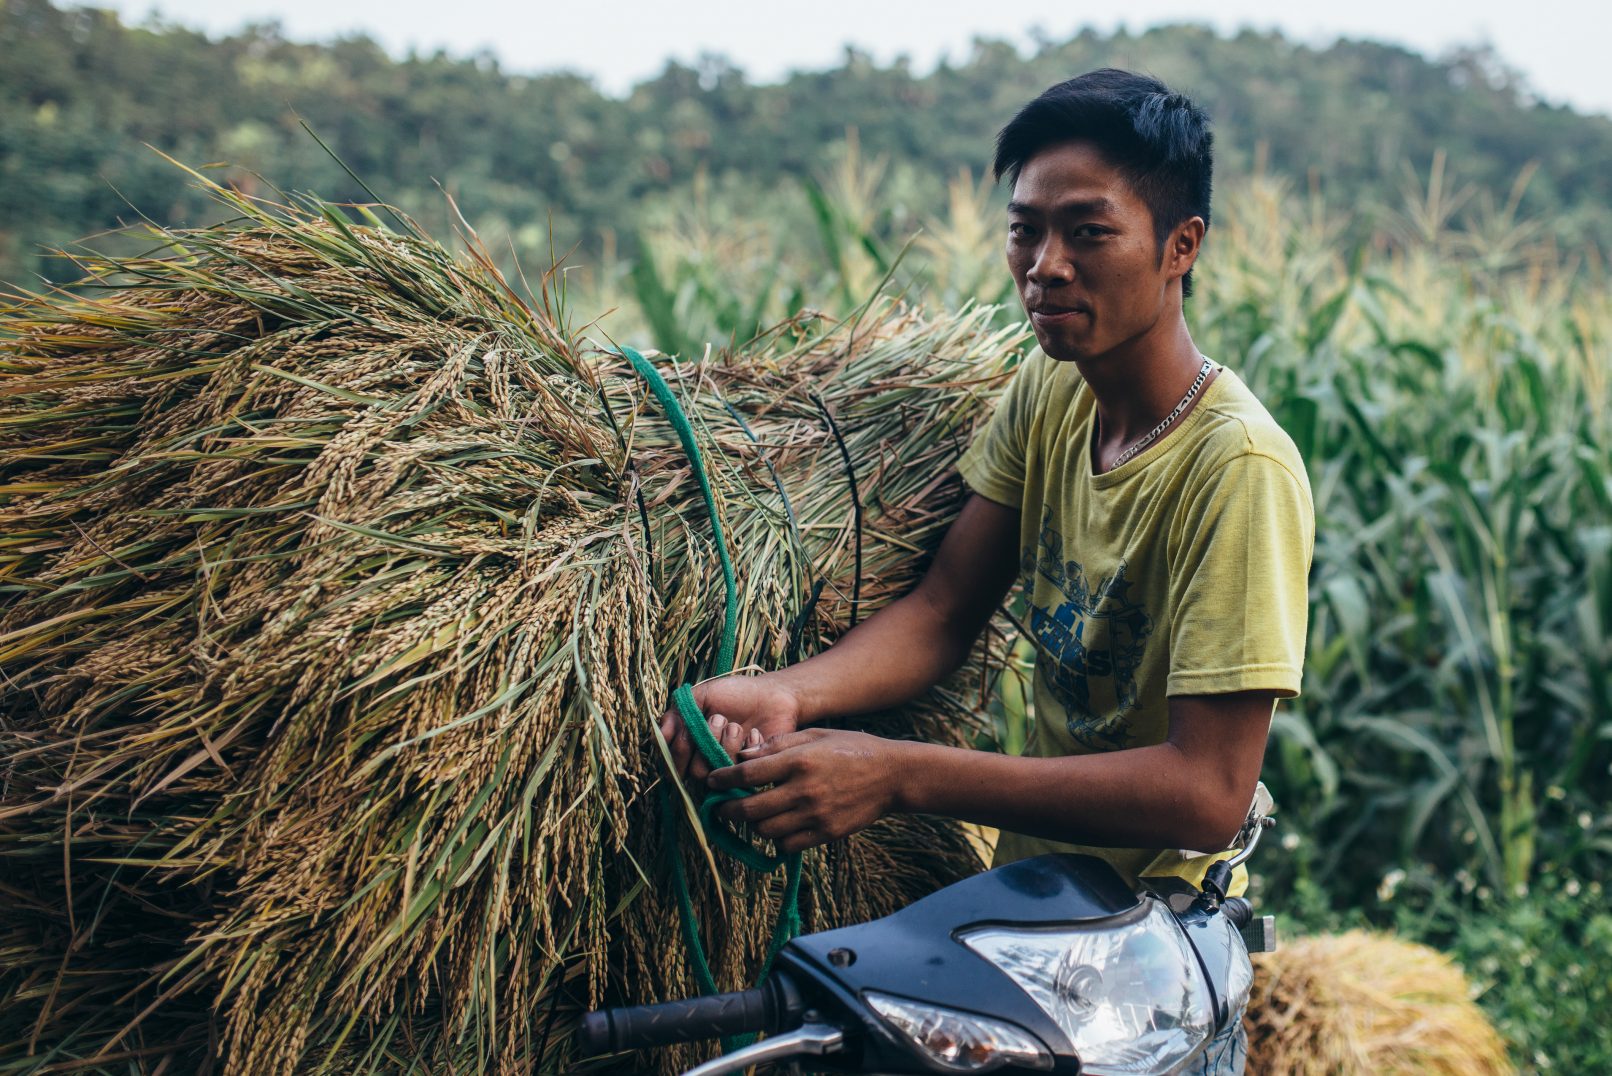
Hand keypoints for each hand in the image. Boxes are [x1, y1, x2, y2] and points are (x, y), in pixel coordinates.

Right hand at [658, 674, 802, 782]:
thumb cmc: (736, 694)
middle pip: (696, 772)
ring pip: (718, 773)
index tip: (694, 725)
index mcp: (691, 745)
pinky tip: (754, 733)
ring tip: (737, 725)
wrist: (772, 695)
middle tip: (720, 718)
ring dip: (726, 744)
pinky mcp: (752, 772)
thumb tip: (660, 737)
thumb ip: (677, 715)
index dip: (681, 748)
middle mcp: (708, 761)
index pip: (674, 762)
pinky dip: (747, 747)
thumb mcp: (701, 696)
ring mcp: (730, 768)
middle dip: (707, 741)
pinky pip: (743, 771)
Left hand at [706, 729, 904, 853]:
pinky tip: (778, 828)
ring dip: (753, 825)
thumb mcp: (814, 735)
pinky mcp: (826, 833)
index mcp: (798, 760)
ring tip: (751, 817)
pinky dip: (778, 839)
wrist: (891, 774)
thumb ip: (778, 746)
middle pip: (750, 809)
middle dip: (728, 810)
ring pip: (766, 830)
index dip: (723, 779)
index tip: (711, 782)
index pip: (747, 774)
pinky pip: (788, 845)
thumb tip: (743, 756)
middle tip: (720, 809)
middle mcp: (803, 790)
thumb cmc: (849, 748)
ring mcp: (815, 815)